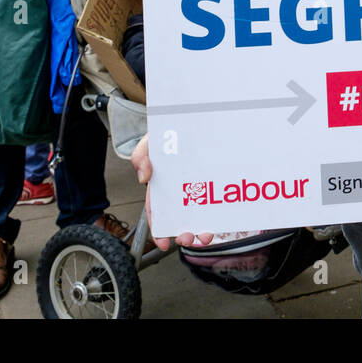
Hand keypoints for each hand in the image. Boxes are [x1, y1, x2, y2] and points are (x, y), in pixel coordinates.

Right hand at [131, 135, 212, 251]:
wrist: (190, 119)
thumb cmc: (167, 133)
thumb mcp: (150, 141)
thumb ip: (141, 156)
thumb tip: (144, 178)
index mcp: (161, 186)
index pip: (157, 212)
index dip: (158, 230)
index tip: (164, 243)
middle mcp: (180, 190)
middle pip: (180, 217)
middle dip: (183, 233)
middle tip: (187, 238)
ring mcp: (198, 187)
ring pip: (199, 214)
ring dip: (201, 229)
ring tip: (206, 237)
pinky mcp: (214, 182)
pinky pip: (216, 201)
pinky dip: (218, 215)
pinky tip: (220, 222)